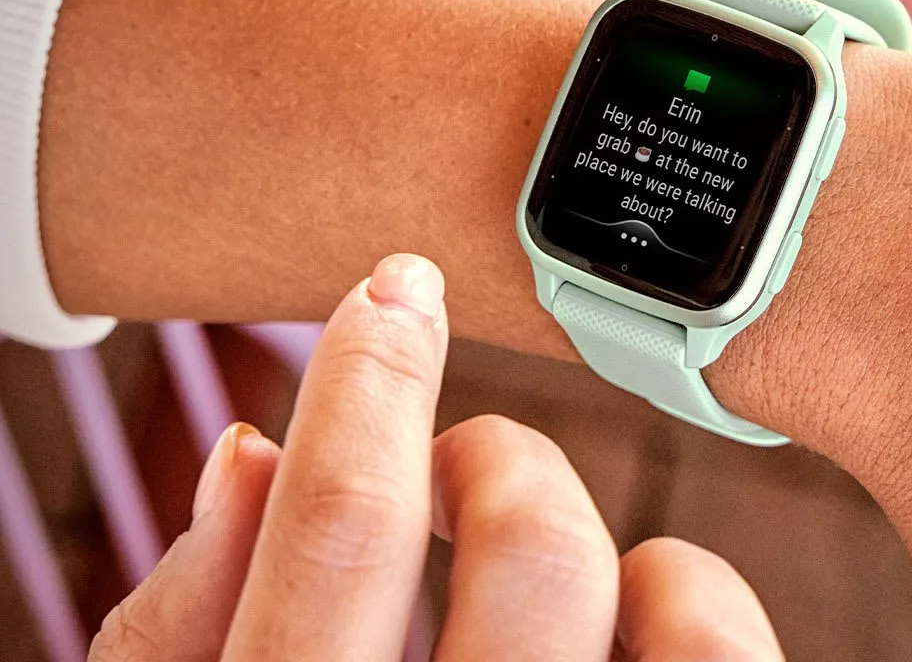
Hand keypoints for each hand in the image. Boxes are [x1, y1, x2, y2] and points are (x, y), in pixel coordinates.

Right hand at [88, 254, 781, 660]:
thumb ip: (174, 621)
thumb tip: (247, 448)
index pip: (334, 525)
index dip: (367, 377)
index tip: (391, 288)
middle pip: (533, 543)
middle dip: (490, 460)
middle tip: (460, 466)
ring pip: (668, 601)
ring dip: (607, 538)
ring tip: (548, 557)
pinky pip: (737, 660)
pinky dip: (697, 607)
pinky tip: (647, 621)